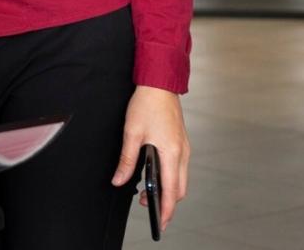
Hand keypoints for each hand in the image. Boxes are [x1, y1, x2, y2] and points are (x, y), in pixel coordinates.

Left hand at [112, 86, 189, 232]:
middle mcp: (182, 152)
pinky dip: (170, 177)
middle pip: (180, 189)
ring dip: (168, 190)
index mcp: (171, 152)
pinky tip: (156, 176)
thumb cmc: (147, 103)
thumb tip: (119, 180)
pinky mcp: (182, 142)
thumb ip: (127, 160)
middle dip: (167, 203)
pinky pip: (180, 167)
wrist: (159, 83)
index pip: (172, 190)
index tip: (160, 221)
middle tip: (148, 207)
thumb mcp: (131, 133)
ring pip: (181, 179)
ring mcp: (184, 147)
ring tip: (148, 193)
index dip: (166, 209)